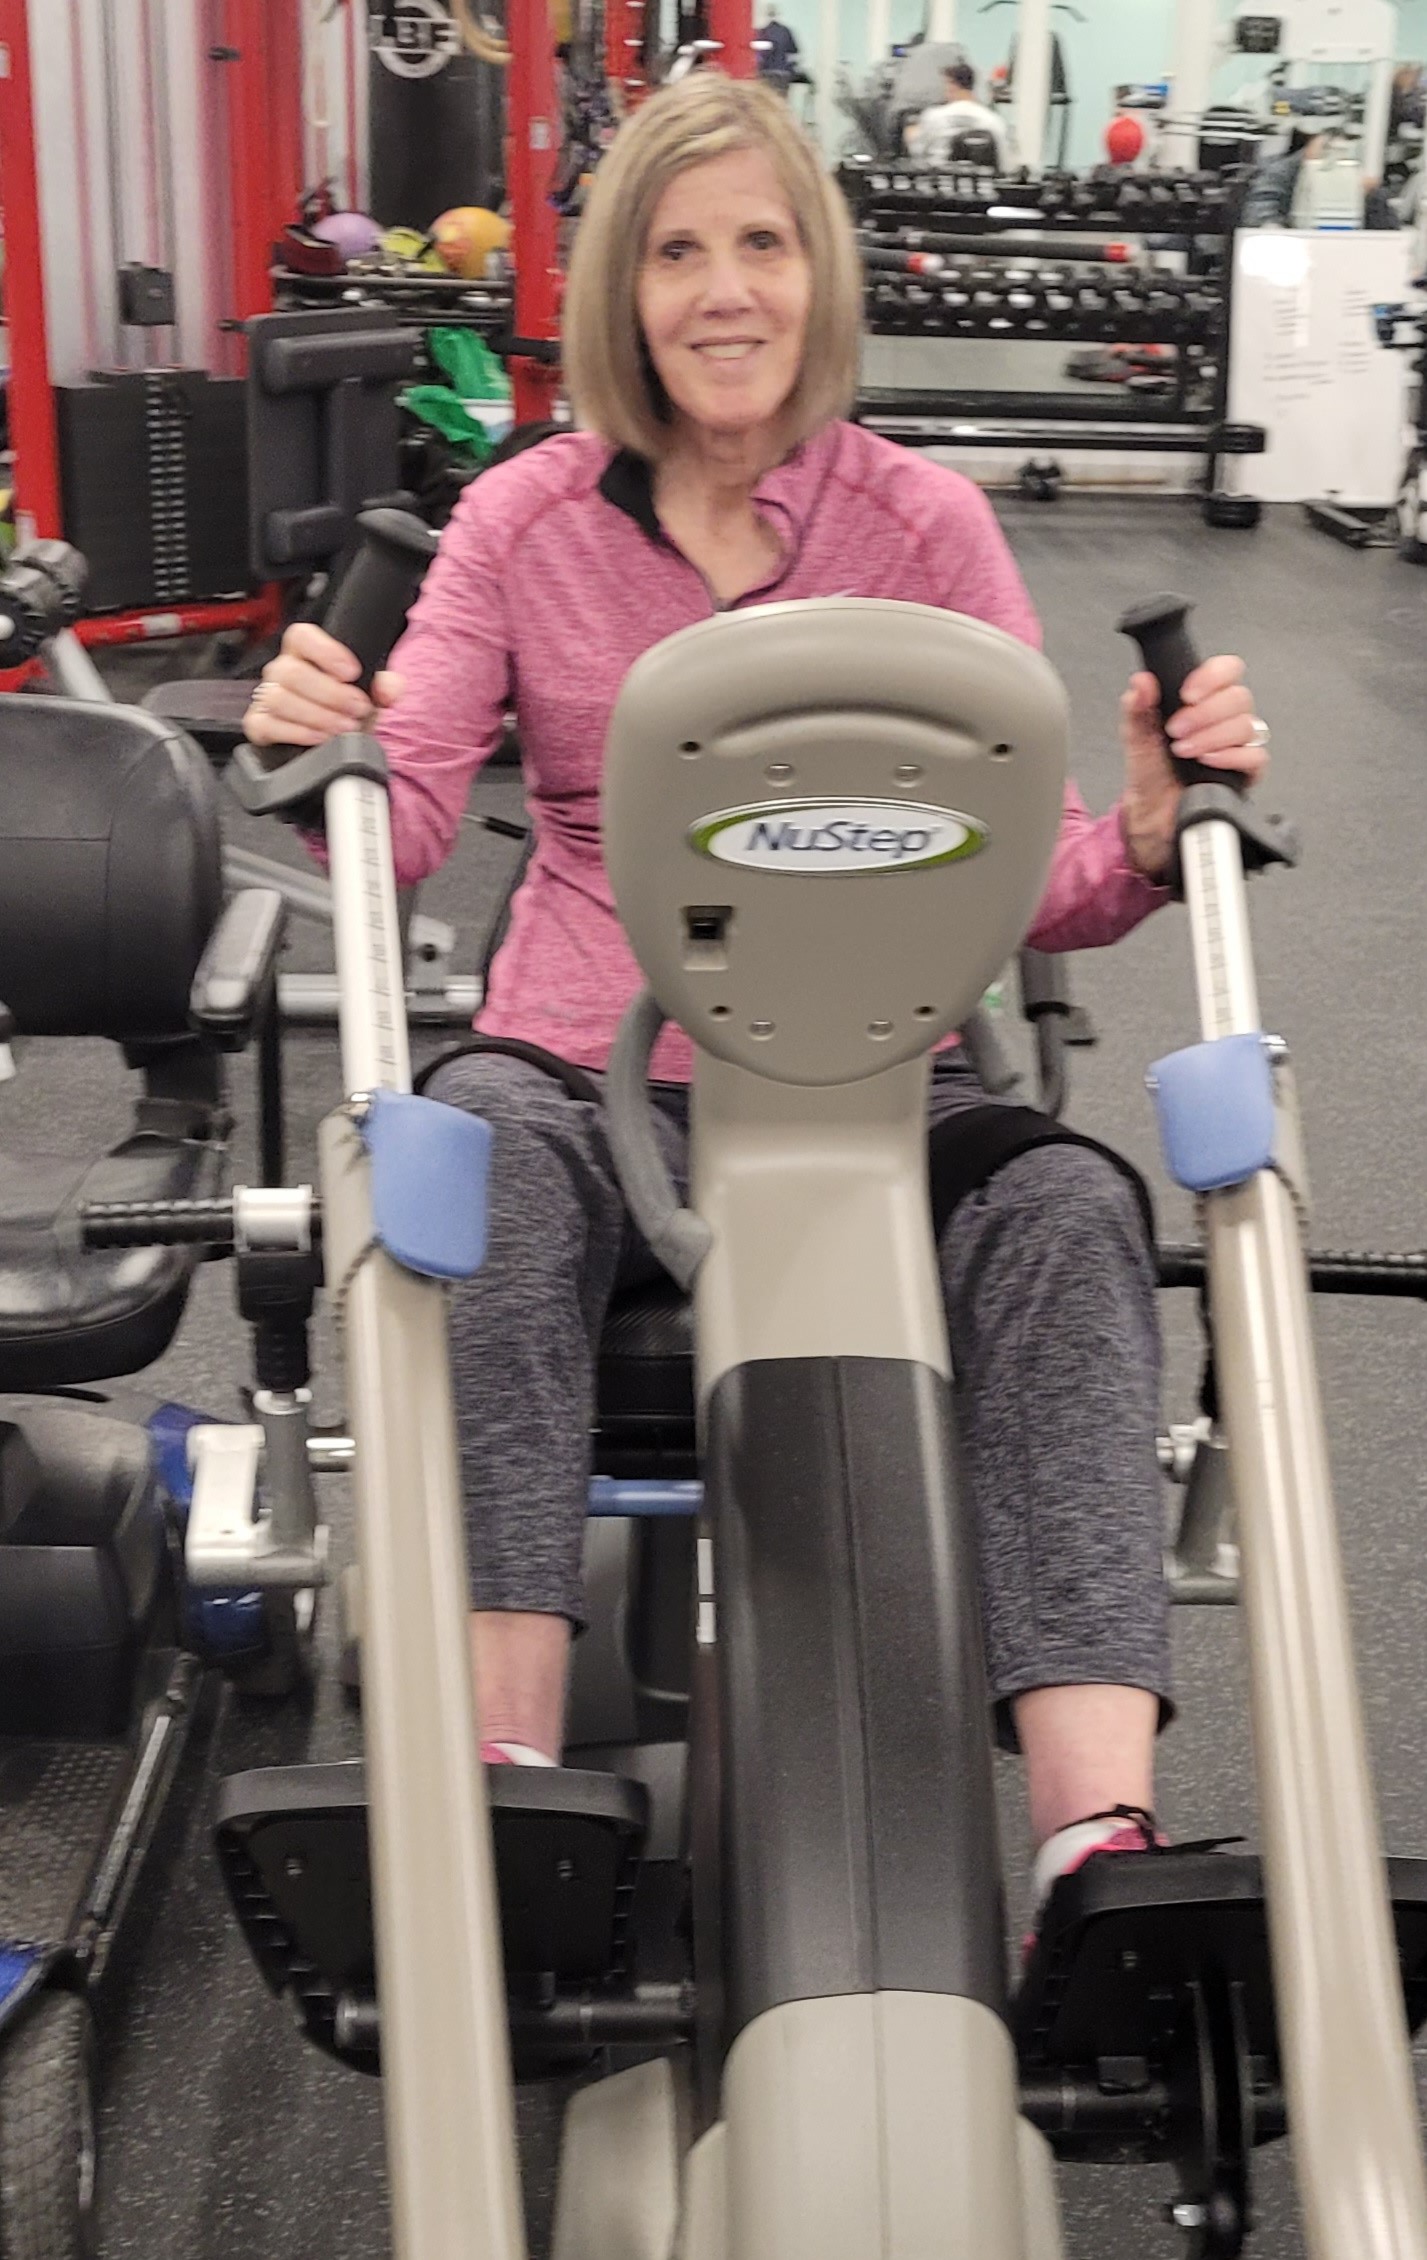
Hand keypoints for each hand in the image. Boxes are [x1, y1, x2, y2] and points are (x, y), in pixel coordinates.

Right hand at [243, 621, 406, 750]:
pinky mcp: (259, 724)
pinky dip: (297, 733)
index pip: (301, 636)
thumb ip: (385, 686)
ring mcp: (267, 696)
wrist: (336, 740)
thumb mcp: (372, 694)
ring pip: (280, 699)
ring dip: (317, 716)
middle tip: (356, 709)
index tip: (351, 672)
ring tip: (342, 727)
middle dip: (330, 694)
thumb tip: (391, 689)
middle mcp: (281, 670)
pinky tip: (319, 738)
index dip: (325, 651)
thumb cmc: (348, 708)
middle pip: (292, 672)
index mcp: (305, 652)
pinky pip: (268, 725)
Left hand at [1118, 655, 1268, 882]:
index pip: (1227, 670)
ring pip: (1247, 725)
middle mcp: (1224, 718)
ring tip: (1184, 751)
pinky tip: (1207, 762)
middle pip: (1239, 697)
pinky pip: (1255, 756)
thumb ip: (1137, 706)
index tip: (1188, 694)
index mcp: (1203, 700)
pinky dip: (1230, 757)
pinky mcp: (1247, 771)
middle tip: (1176, 731)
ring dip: (1211, 737)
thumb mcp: (1136, 736)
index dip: (1212, 677)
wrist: (1153, 814)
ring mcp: (1239, 744)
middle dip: (1204, 714)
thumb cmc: (1150, 773)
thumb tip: (1141, 682)